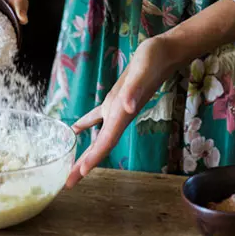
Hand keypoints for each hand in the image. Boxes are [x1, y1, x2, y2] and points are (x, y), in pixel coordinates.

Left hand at [66, 35, 182, 187]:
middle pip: (101, 147)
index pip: (106, 141)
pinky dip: (86, 125)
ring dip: (86, 152)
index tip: (80, 174)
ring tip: (73, 168)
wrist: (165, 52)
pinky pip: (97, 117)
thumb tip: (127, 107)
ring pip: (98, 137)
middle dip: (85, 165)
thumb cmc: (155, 60)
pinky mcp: (115, 99)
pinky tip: (76, 130)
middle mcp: (119, 116)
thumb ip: (135, 91)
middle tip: (69, 183)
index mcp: (122, 114)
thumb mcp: (143, 72)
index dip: (94, 158)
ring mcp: (117, 109)